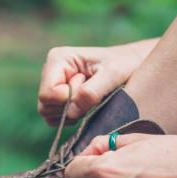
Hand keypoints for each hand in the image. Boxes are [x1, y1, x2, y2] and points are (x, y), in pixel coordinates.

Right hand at [37, 39, 157, 125]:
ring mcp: (53, 84)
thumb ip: (91, 92)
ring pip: (47, 112)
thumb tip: (71, 111)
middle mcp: (51, 70)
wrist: (131, 65)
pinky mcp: (58, 97)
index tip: (89, 89)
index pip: (48, 93)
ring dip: (70, 113)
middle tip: (91, 95)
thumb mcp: (113, 74)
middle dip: (69, 107)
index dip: (67, 100)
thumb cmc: (124, 64)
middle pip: (45, 105)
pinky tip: (86, 106)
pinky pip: (54, 118)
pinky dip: (70, 118)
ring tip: (90, 99)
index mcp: (58, 59)